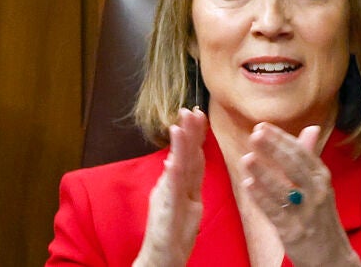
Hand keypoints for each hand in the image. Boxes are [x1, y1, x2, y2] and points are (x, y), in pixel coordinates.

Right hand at [133, 108, 205, 266]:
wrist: (161, 260)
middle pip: (185, 156)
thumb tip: (183, 162)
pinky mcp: (166, 209)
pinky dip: (174, 169)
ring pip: (177, 166)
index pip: (192, 157)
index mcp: (183, 187)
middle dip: (188, 132)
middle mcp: (173, 187)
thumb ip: (186, 184)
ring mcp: (168, 197)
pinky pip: (172, 186)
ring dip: (180, 143)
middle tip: (191, 109)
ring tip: (182, 121)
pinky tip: (176, 155)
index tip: (199, 115)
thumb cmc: (173, 237)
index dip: (195, 137)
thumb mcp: (186, 205)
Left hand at [238, 124, 360, 266]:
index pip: (302, 152)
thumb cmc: (322, 218)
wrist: (332, 258)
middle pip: (295, 165)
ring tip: (247, 158)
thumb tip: (311, 128)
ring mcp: (307, 212)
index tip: (263, 126)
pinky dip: (262, 198)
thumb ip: (310, 157)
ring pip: (284, 188)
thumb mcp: (320, 186)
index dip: (282, 138)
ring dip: (265, 172)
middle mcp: (318, 192)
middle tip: (255, 134)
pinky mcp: (294, 232)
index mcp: (322, 178)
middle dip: (274, 149)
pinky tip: (249, 187)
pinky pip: (276, 212)